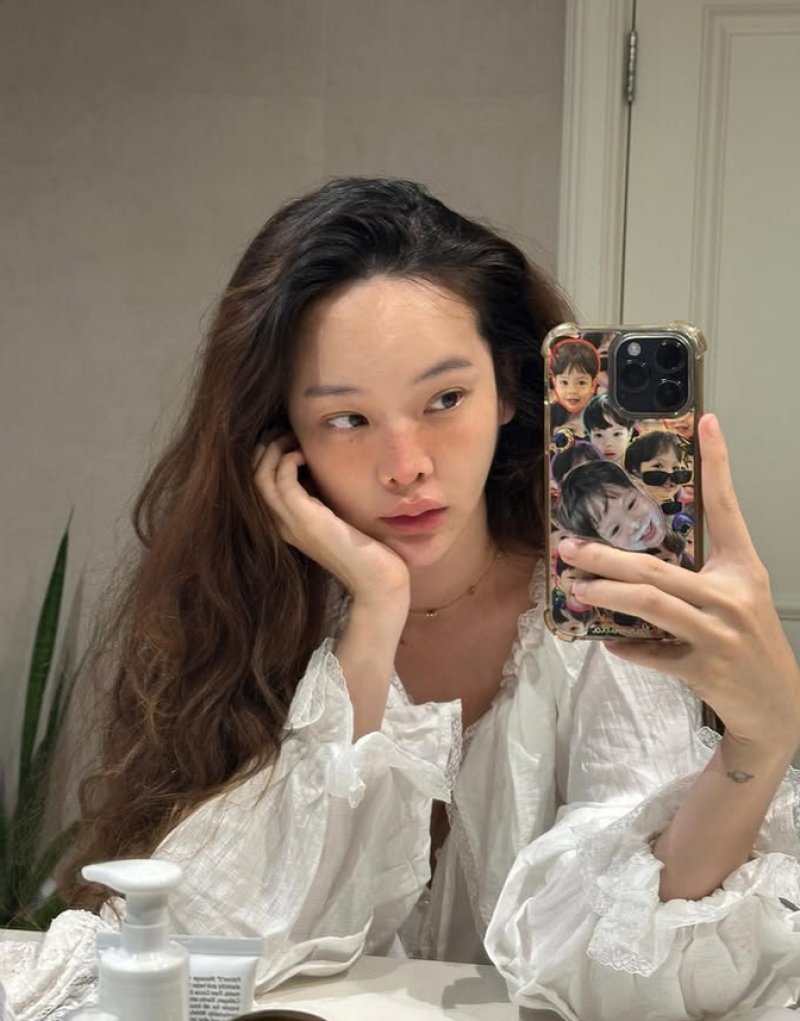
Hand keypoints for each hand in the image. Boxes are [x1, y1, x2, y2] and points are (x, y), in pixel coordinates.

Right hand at [254, 434, 409, 610]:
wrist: (378, 582)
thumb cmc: (366, 551)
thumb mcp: (337, 517)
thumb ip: (322, 499)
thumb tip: (318, 469)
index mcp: (287, 524)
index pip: (259, 485)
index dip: (266, 457)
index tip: (286, 438)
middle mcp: (282, 525)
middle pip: (253, 477)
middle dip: (265, 448)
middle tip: (285, 431)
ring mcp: (291, 524)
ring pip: (261, 477)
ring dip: (274, 450)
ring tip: (292, 437)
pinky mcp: (306, 521)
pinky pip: (282, 482)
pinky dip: (288, 461)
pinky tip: (304, 454)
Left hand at [558, 414, 799, 752]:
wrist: (777, 706)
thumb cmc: (747, 641)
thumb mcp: (736, 598)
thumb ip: (696, 577)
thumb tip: (636, 564)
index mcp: (743, 569)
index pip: (728, 509)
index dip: (719, 464)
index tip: (707, 422)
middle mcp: (732, 595)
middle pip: (658, 566)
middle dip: (607, 556)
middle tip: (570, 547)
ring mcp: (719, 632)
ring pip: (650, 603)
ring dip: (606, 595)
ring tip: (576, 588)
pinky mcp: (704, 667)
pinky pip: (653, 652)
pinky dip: (627, 647)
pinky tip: (609, 641)